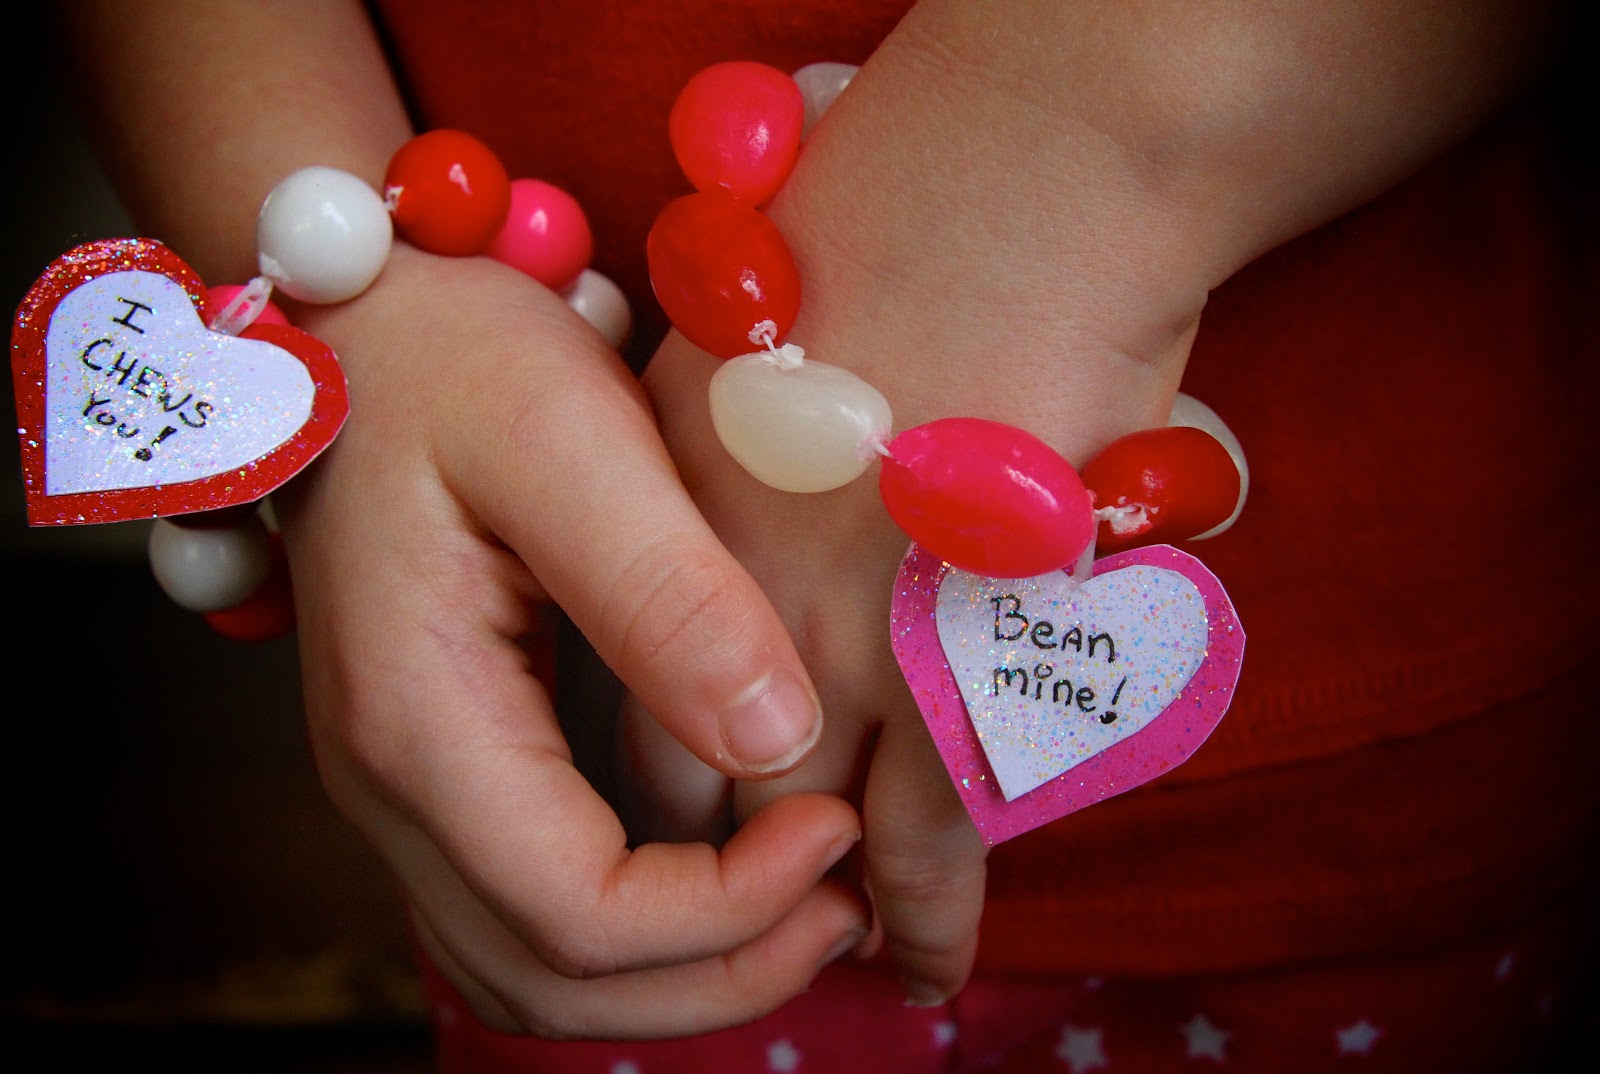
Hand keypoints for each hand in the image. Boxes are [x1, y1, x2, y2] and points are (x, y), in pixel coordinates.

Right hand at [274, 244, 867, 1038]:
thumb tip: (775, 738)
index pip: (578, 912)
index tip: (835, 822)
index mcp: (419, 719)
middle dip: (721, 971)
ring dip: (682, 970)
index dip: (727, 910)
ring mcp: (404, 784)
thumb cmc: (455, 359)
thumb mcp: (568, 439)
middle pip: (553, 980)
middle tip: (849, 900)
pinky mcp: (439, 762)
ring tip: (808, 901)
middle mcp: (390, 783)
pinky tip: (728, 874)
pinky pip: (528, 911)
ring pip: (534, 969)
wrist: (360, 333)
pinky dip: (638, 933)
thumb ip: (665, 594)